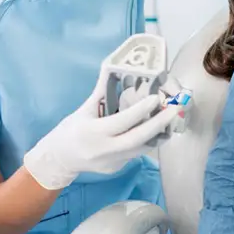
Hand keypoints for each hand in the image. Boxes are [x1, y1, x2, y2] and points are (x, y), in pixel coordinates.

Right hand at [24, 70, 178, 189]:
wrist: (59, 159)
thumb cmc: (70, 130)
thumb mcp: (84, 109)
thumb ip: (102, 89)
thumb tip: (112, 64)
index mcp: (93, 133)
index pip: (121, 122)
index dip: (140, 111)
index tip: (155, 98)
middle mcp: (104, 150)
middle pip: (137, 139)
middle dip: (158, 124)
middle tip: (174, 110)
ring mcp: (112, 162)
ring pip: (141, 149)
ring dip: (157, 133)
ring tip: (170, 118)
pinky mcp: (117, 169)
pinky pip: (136, 153)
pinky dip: (147, 141)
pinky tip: (155, 129)